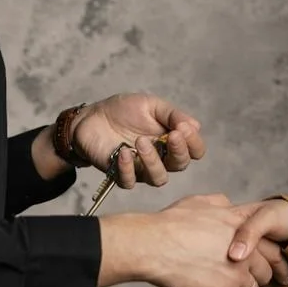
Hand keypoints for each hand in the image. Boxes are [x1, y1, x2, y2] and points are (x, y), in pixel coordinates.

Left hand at [73, 93, 206, 188]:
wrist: (91, 116)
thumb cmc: (123, 110)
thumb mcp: (149, 105)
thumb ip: (172, 115)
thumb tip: (196, 126)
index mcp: (171, 140)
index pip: (195, 150)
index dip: (194, 143)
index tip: (183, 128)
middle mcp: (161, 157)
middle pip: (180, 165)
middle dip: (179, 151)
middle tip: (171, 135)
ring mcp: (141, 168)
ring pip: (158, 178)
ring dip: (153, 161)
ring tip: (140, 142)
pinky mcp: (120, 174)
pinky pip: (129, 181)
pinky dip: (128, 168)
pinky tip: (122, 152)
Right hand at [97, 194, 278, 286]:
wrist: (150, 244)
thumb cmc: (168, 224)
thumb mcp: (197, 202)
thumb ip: (218, 203)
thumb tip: (227, 204)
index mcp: (240, 224)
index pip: (270, 242)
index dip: (270, 256)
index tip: (267, 265)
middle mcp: (245, 246)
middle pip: (265, 268)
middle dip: (254, 277)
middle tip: (239, 281)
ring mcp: (237, 270)